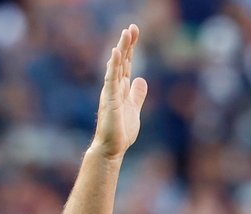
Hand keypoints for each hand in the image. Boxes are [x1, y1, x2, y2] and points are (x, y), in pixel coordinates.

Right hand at [92, 25, 146, 159]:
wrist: (113, 148)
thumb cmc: (121, 131)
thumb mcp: (134, 109)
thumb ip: (137, 94)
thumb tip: (141, 79)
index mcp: (121, 88)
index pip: (127, 64)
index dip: (131, 49)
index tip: (134, 33)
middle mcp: (115, 87)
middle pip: (122, 61)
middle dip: (127, 44)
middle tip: (132, 27)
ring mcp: (111, 92)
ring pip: (116, 66)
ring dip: (122, 50)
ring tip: (125, 34)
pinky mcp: (109, 100)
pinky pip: (111, 79)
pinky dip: (113, 66)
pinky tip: (116, 53)